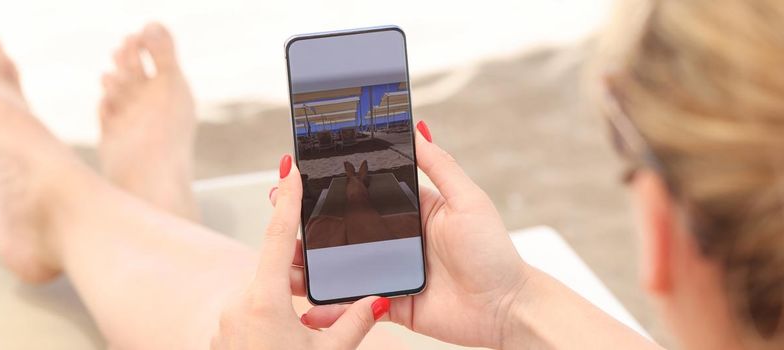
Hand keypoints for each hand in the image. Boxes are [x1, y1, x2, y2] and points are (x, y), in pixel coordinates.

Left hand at [212, 155, 389, 349]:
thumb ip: (355, 322)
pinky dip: (269, 320)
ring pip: (261, 294)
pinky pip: (249, 316)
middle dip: (295, 267)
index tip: (289, 168)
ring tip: (303, 329)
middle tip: (317, 275)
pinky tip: (282, 343)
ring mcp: (225, 323)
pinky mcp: (223, 339)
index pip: (276, 236)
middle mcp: (237, 305)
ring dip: (283, 300)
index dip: (287, 200)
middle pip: (270, 267)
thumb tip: (380, 300)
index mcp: (262, 301)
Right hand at [279, 122, 533, 347]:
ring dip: (310, 266)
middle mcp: (396, 239)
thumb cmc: (494, 252)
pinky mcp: (390, 303)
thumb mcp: (467, 199)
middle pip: (343, 229)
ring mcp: (390, 272)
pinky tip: (307, 306)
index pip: (363, 192)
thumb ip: (440, 165)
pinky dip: (330, 307)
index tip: (299, 176)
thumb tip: (416, 126)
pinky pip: (353, 304)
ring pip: (341, 267)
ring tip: (282, 262)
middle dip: (308, 225)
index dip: (332, 186)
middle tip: (277, 217)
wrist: (506, 307)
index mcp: (411, 210)